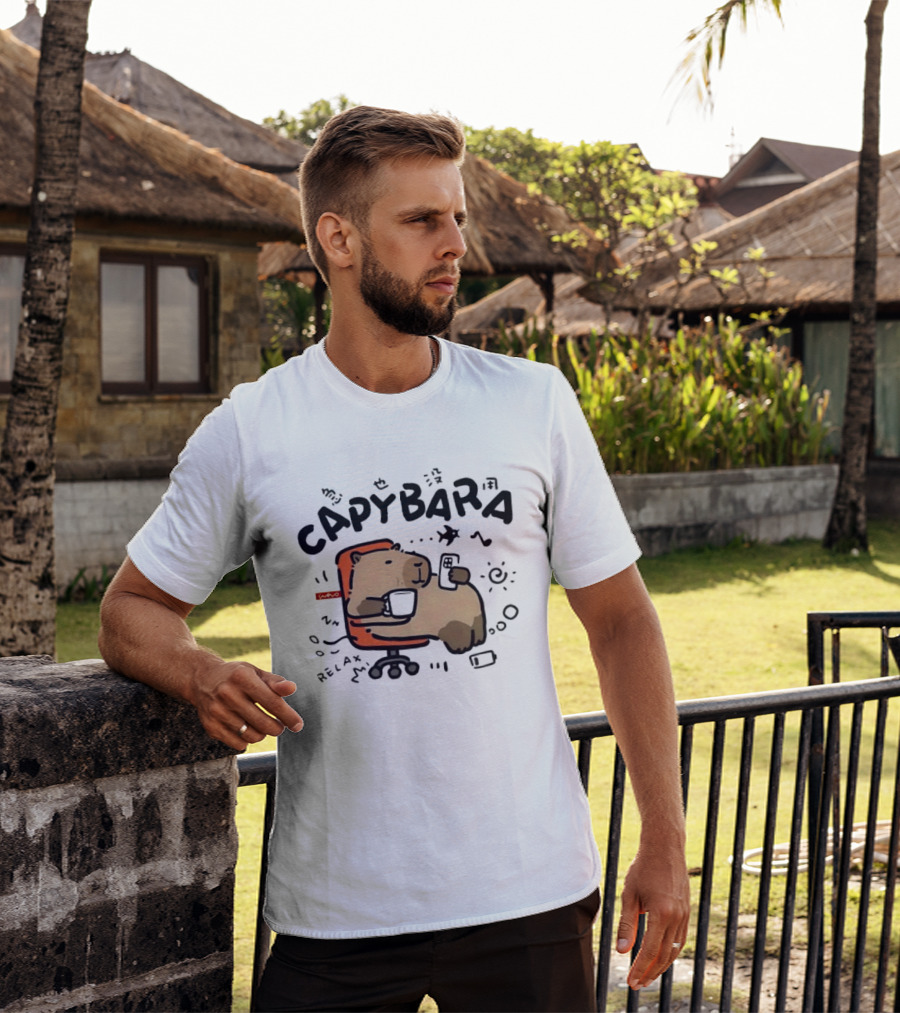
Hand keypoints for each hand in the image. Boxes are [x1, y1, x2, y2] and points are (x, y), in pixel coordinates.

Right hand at [187, 659, 302, 750]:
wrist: (201, 679)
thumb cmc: (236, 676)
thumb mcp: (255, 672)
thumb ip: (275, 682)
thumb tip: (292, 688)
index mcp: (242, 677)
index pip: (272, 702)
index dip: (288, 716)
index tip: (298, 724)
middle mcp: (227, 694)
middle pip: (263, 723)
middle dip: (277, 728)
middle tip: (279, 726)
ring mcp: (217, 712)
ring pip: (252, 736)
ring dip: (263, 734)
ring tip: (262, 725)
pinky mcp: (210, 726)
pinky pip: (238, 744)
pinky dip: (247, 740)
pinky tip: (247, 729)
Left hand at [616, 842, 690, 989]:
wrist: (665, 847)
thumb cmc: (644, 867)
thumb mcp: (630, 894)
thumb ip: (627, 924)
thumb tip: (622, 951)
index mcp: (661, 913)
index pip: (650, 950)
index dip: (640, 968)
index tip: (631, 981)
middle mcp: (677, 917)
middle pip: (664, 955)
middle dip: (650, 972)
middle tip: (637, 984)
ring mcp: (684, 914)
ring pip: (674, 949)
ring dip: (661, 965)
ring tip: (648, 975)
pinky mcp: (686, 911)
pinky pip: (680, 938)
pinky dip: (670, 951)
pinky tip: (660, 956)